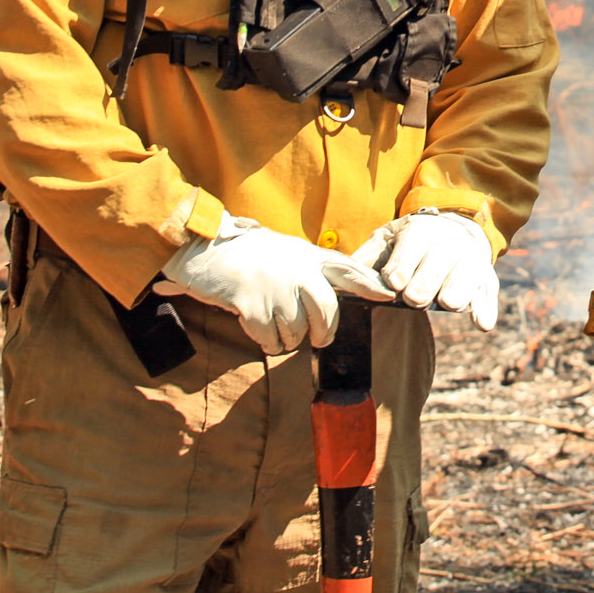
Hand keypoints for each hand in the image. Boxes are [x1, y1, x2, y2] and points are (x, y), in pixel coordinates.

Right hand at [152, 216, 359, 353]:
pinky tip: (259, 331)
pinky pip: (271, 338)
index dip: (370, 284)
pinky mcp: (253, 305)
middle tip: (319, 340)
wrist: (205, 250)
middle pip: (327, 311)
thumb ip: (310, 269)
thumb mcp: (286, 252)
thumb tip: (333, 297)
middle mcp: (297, 270)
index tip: (388, 295)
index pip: (348, 269)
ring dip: (288, 338)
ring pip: (298, 330)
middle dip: (324, 332)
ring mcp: (276, 287)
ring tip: (275, 327)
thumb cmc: (248, 254)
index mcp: (308, 256)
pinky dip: (267, 342)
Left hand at [334, 210, 498, 330]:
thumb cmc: (410, 242)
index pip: (410, 252)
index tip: (395, 284)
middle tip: (414, 298)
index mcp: (419, 232)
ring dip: (456, 291)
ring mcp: (469, 259)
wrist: (453, 228)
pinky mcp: (484, 276)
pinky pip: (487, 293)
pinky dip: (485, 308)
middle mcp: (447, 243)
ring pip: (465, 277)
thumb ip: (365, 258)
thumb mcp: (387, 240)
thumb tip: (340, 278)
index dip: (401, 269)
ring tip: (448, 303)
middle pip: (437, 267)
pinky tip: (482, 323)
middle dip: (425, 284)